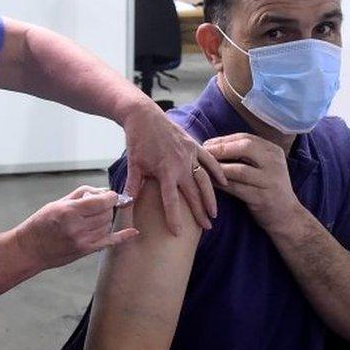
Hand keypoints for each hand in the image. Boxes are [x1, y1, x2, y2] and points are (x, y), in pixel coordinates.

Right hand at [14, 186, 138, 269]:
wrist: (30, 249)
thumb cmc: (41, 223)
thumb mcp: (58, 203)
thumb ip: (82, 195)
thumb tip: (103, 191)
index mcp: (69, 212)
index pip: (101, 201)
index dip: (110, 196)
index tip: (111, 195)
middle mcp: (77, 227)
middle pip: (107, 213)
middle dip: (107, 207)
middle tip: (100, 206)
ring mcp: (82, 241)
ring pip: (108, 225)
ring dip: (107, 218)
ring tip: (95, 217)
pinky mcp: (85, 251)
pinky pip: (109, 242)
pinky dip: (123, 237)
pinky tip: (133, 232)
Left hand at [122, 102, 226, 233]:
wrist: (144, 116)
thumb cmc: (137, 141)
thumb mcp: (134, 165)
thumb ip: (132, 187)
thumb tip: (125, 206)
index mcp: (165, 171)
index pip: (171, 201)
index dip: (174, 218)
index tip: (178, 234)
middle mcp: (181, 164)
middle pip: (193, 193)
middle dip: (200, 212)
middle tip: (207, 228)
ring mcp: (190, 154)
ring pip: (205, 179)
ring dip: (211, 196)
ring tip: (214, 212)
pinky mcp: (194, 145)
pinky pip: (210, 160)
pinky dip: (218, 171)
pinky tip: (225, 183)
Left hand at [203, 133, 301, 230]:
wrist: (286, 216)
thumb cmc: (267, 188)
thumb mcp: (262, 167)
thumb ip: (244, 155)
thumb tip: (212, 145)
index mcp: (273, 151)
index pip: (245, 138)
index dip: (223, 140)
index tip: (206, 144)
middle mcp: (275, 162)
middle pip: (244, 148)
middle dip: (220, 149)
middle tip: (203, 154)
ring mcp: (270, 180)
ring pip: (239, 169)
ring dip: (218, 168)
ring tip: (203, 168)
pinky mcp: (263, 198)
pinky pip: (237, 188)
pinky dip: (221, 185)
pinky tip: (210, 184)